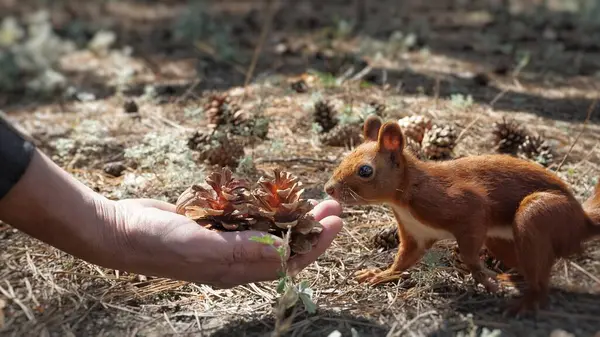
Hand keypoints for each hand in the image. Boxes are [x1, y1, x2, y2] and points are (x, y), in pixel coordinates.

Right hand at [100, 198, 342, 287]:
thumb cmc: (155, 241)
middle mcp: (233, 259)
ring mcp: (223, 241)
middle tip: (334, 205)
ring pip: (269, 231)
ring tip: (315, 198)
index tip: (335, 223)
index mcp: (235, 271)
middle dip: (312, 227)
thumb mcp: (199, 245)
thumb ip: (240, 248)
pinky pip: (247, 218)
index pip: (287, 262)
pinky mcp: (212, 224)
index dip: (315, 243)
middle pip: (284, 246)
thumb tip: (281, 248)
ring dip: (293, 215)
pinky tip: (276, 195)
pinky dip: (266, 207)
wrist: (117, 230)